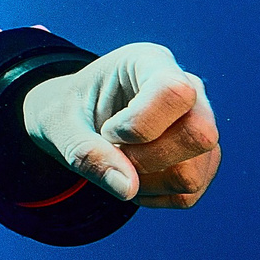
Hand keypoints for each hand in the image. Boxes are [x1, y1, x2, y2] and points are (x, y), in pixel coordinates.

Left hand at [21, 41, 218, 207]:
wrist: (77, 120)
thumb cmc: (69, 112)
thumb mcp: (59, 125)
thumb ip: (85, 151)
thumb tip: (128, 188)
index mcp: (150, 62)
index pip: (175, 92)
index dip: (139, 125)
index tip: (107, 130)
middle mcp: (188, 90)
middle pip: (199, 135)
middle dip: (146, 158)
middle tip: (112, 150)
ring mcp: (200, 126)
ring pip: (193, 173)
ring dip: (144, 182)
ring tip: (117, 164)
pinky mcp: (201, 160)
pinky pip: (187, 194)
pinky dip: (152, 196)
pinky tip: (130, 178)